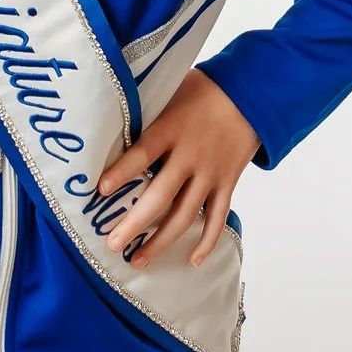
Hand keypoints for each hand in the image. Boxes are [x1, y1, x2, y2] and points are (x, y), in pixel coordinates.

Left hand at [98, 69, 260, 269]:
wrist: (250, 94)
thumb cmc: (202, 90)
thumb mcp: (169, 91)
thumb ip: (145, 110)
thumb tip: (109, 119)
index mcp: (170, 129)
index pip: (142, 154)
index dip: (122, 172)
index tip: (100, 190)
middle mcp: (189, 155)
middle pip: (160, 196)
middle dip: (135, 224)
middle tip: (113, 244)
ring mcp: (210, 173)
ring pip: (185, 215)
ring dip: (161, 241)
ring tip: (139, 260)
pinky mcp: (227, 183)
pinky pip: (217, 217)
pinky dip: (207, 241)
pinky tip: (191, 261)